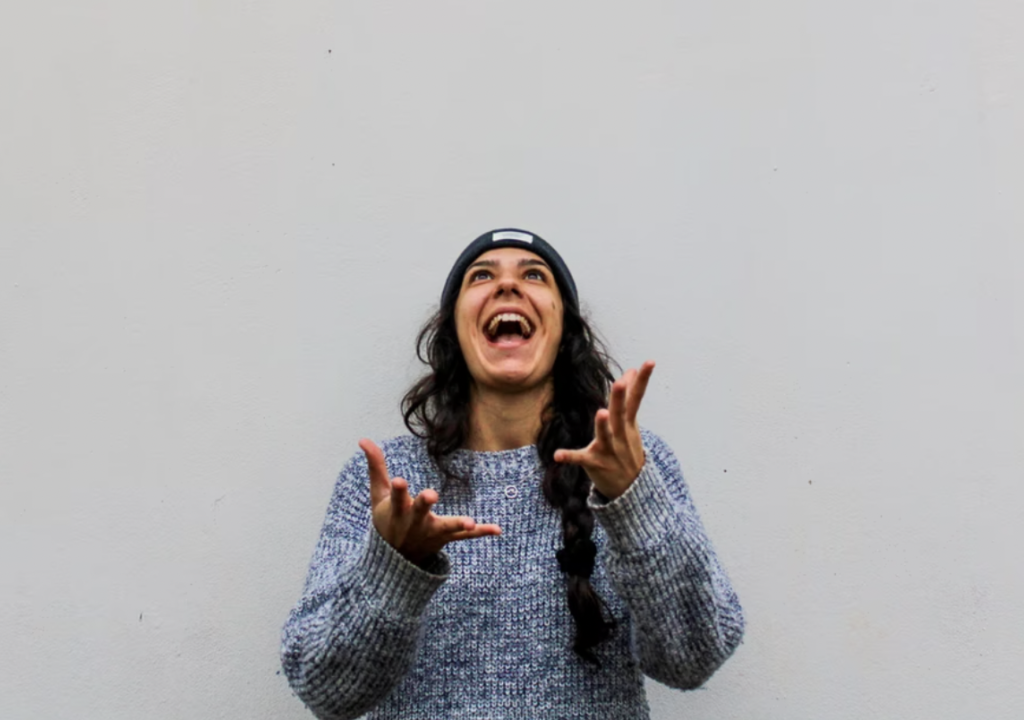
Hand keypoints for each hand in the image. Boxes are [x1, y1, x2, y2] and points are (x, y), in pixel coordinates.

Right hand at [360, 439, 501, 565]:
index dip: (399, 489)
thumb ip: (375, 466)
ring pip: (446, 527)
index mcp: (398, 510)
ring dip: (458, 524)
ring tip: (471, 521)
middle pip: (420, 512)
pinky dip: (480, 533)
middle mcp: (415, 522)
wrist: (395, 559)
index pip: (397, 498)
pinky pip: (465, 537)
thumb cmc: (387, 520)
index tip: (399, 480)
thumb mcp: (378, 495)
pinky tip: (497, 529)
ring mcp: (431, 532)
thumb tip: (363, 439)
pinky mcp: (445, 538)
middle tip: (431, 495)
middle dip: (424, 504)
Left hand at [554, 360, 654, 499]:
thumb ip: (628, 398)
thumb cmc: (627, 449)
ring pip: (605, 436)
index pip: (636, 398)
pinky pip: (580, 459)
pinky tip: (558, 455)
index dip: (642, 380)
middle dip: (620, 398)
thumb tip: (631, 370)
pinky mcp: (595, 463)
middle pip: (620, 414)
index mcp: (628, 424)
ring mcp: (608, 450)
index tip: (649, 362)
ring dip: (603, 425)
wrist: (631, 488)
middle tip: (620, 382)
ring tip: (601, 413)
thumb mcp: (631, 424)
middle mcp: (620, 435)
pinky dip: (569, 457)